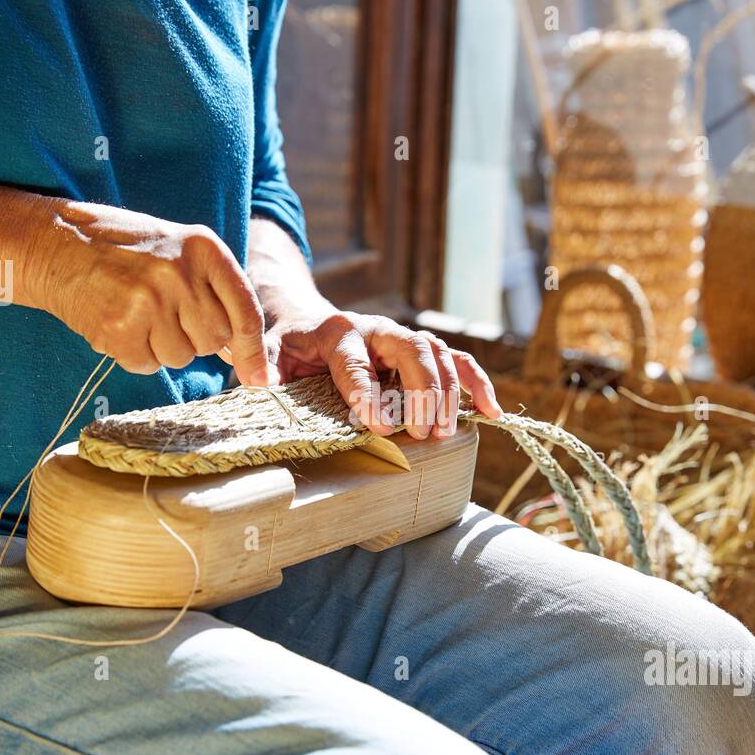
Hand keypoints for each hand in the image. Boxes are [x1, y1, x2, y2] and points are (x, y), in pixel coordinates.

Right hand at [22, 199, 268, 383]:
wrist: (54, 242)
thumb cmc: (123, 250)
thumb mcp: (178, 253)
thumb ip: (214, 294)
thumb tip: (246, 356)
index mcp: (204, 248)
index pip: (246, 312)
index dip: (253, 351)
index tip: (262, 380)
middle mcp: (181, 273)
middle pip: (213, 340)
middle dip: (194, 338)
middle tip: (163, 311)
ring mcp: (149, 301)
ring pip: (181, 357)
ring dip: (161, 347)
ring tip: (136, 312)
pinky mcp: (120, 328)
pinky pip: (147, 365)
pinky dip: (134, 354)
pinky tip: (118, 323)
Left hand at [266, 309, 502, 438]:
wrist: (304, 321)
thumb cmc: (285, 344)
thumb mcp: (266, 350)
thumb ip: (263, 364)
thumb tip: (261, 382)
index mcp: (337, 331)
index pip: (355, 362)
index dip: (367, 393)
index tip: (380, 426)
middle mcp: (376, 328)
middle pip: (410, 350)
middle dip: (422, 391)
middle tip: (423, 432)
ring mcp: (402, 338)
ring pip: (438, 354)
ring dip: (449, 392)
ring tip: (447, 432)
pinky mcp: (419, 352)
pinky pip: (456, 362)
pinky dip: (476, 384)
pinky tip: (492, 412)